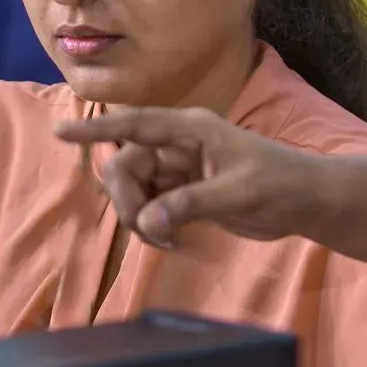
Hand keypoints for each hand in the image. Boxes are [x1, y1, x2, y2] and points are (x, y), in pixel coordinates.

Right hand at [54, 107, 330, 248]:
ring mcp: (180, 170)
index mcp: (192, 129)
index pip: (136, 124)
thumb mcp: (238, 192)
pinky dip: (152, 227)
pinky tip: (173, 242)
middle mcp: (179, 145)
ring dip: (138, 218)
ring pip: (134, 190)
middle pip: (126, 165)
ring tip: (167, 240)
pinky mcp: (184, 194)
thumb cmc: (280, 183)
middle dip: (125, 200)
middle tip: (148, 229)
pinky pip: (148, 208)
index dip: (98, 128)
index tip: (61, 132)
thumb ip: (190, 203)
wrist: (305, 202)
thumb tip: (147, 219)